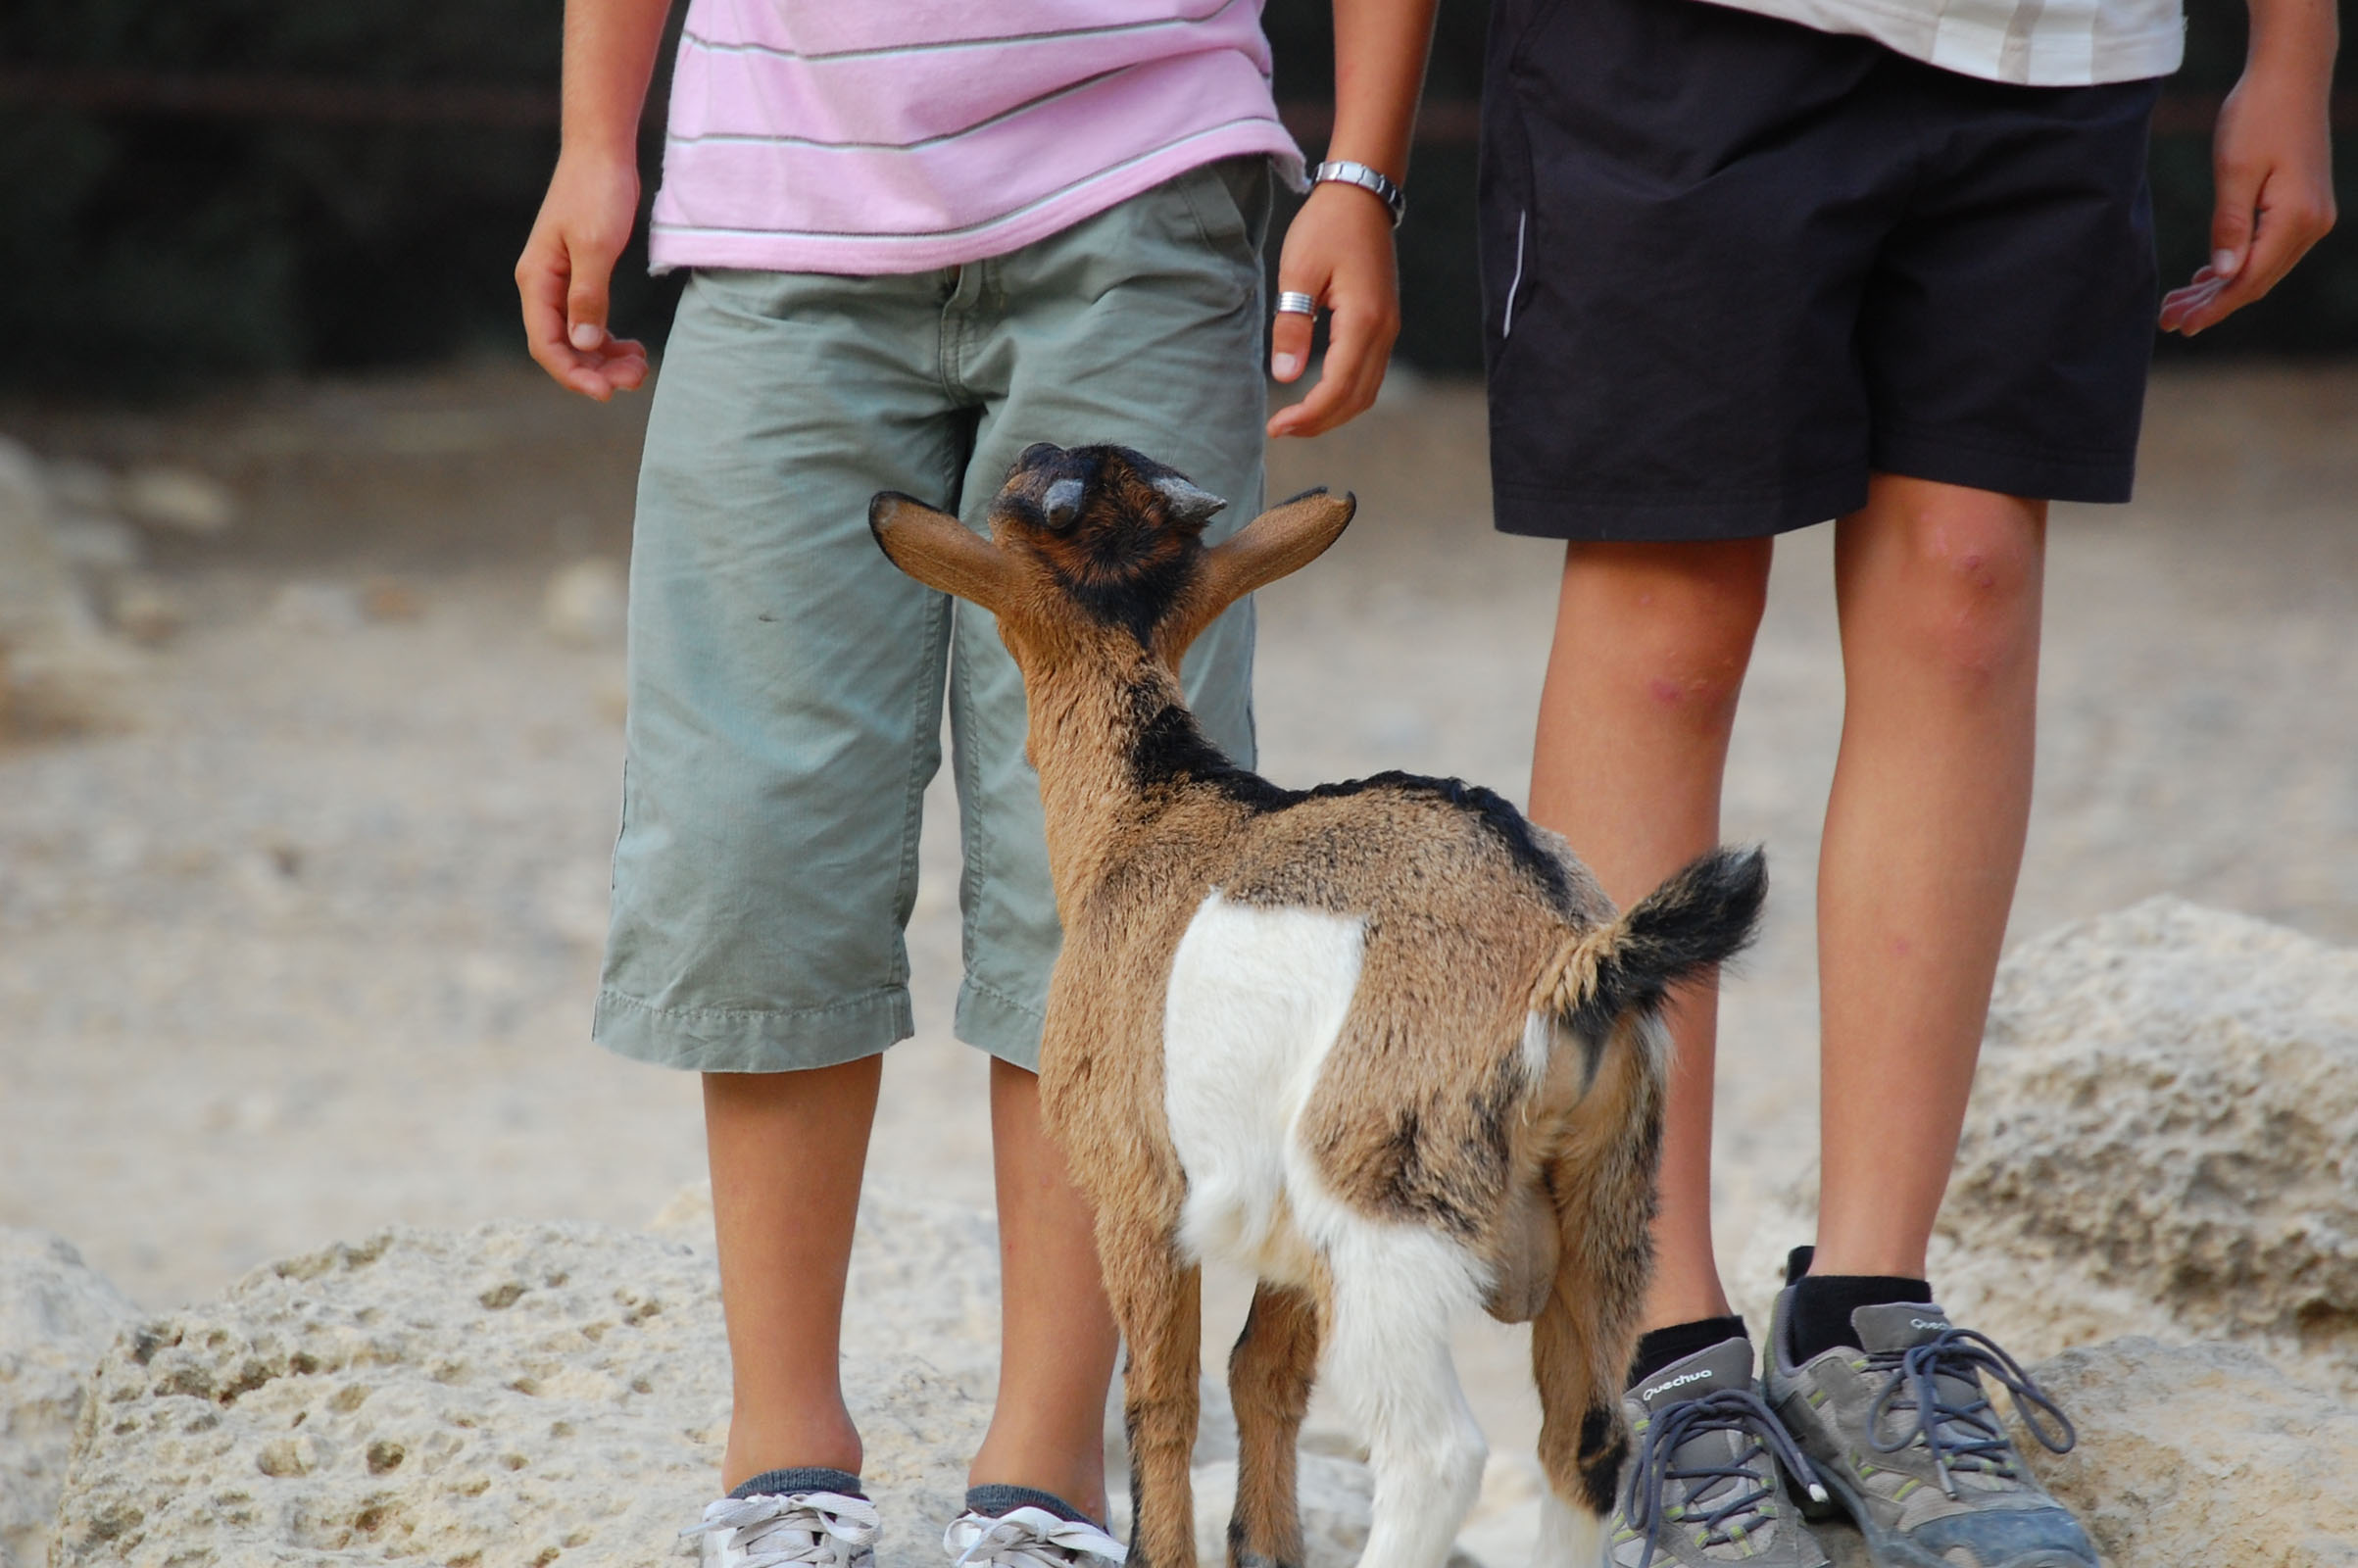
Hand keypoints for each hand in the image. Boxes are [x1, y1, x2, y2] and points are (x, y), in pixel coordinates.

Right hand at [516, 153, 651, 398]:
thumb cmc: (597, 191)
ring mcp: (561, 282)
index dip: (572, 373)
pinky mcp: (581, 276)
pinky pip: (590, 321)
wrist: (602, 152)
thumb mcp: (596, 246)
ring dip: (606, 358)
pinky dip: (610, 339)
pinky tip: (635, 347)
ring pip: (578, 337)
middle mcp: (543, 285)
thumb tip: (582, 343)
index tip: (605, 393)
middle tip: (636, 379)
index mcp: (537, 280)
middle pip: (563, 346)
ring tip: (640, 366)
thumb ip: (588, 296)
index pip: (546, 344)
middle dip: (596, 369)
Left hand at [1266, 180, 1401, 437]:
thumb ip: (1291, 326)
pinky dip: (1344, 395)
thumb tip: (1285, 376)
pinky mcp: (1384, 326)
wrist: (1361, 197)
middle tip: (1281, 429)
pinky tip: (1317, 396)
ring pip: (1366, 392)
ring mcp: (1388, 330)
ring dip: (1333, 413)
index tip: (1276, 426)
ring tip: (1296, 419)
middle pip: (1356, 399)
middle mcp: (1384, 331)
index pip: (1337, 387)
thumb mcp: (1298, 272)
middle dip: (1319, 423)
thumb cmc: (1326, 228)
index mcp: (1363, 320)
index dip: (1308, 414)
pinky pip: (1369, 375)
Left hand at [2159, 65, 2336, 335]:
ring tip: (2178, 304)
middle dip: (2211, 304)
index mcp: (2295, 219)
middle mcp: (2312, 224)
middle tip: (2166, 321)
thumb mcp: (2235, 172)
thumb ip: (2230, 226)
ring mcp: (2312, 216)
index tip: (2178, 325)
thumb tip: (2225, 274)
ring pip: (2261, 267)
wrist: (2291, 75)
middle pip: (2256, 280)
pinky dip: (2237, 265)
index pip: (2249, 280)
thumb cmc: (2257, 116)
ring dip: (2221, 287)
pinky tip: (2207, 277)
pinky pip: (2268, 249)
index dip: (2213, 307)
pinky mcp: (2303, 207)